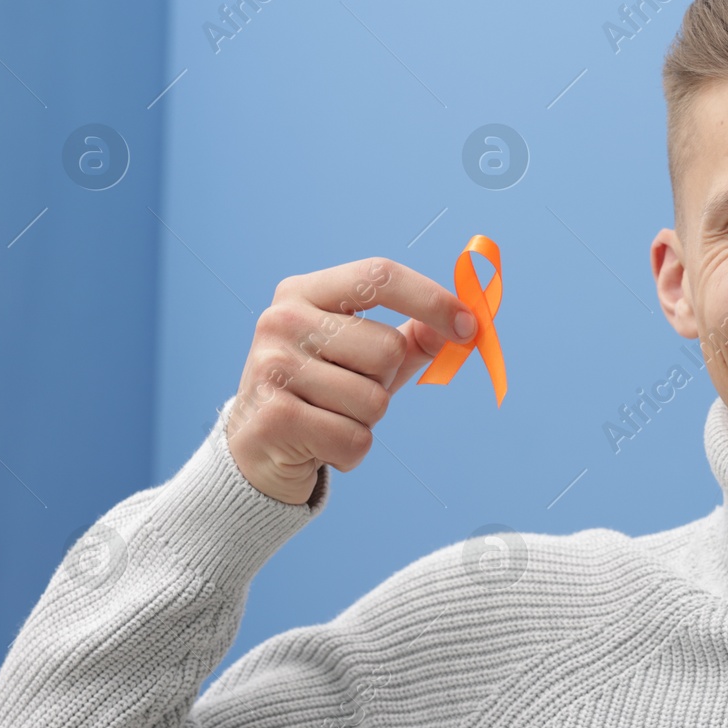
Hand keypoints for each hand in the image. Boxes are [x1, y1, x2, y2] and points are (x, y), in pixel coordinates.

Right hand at [224, 257, 477, 503]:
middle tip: (349, 392)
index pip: (379, 275)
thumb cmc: (324, 393)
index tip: (470, 327)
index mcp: (304, 292)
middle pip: (387, 348)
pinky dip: (350, 452)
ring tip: (329, 418)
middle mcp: (281, 321)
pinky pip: (355, 440)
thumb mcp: (367, 356)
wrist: (256, 450)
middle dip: (385, 381)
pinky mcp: (274, 419)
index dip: (432, 300)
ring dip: (366, 421)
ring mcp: (271, 368)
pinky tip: (318, 445)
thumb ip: (417, 335)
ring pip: (374, 400)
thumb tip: (467, 324)